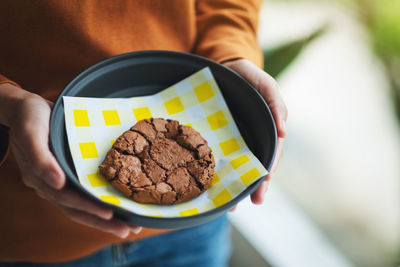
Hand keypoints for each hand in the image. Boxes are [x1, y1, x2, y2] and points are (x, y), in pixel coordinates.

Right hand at [0, 83, 141, 237]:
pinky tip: (117, 205)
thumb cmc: (29, 117)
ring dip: (105, 217)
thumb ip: (40, 158)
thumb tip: (57, 183)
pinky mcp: (68, 173)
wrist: (26, 108)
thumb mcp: (31, 132)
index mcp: (41, 178)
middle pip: (78, 210)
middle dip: (103, 222)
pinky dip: (100, 201)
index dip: (88, 208)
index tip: (110, 214)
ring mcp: (59, 180)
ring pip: (83, 205)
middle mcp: (51, 184)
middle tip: (129, 230)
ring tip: (129, 225)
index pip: (67, 200)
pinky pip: (85, 192)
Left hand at [223, 59, 287, 204]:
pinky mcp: (219, 135)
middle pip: (255, 165)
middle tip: (249, 202)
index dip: (267, 171)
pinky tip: (211, 183)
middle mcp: (252, 136)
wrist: (224, 66)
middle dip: (253, 185)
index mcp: (266, 129)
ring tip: (229, 204)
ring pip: (237, 164)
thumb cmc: (249, 76)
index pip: (270, 154)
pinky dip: (216, 168)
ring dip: (235, 183)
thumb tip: (284, 132)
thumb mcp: (266, 85)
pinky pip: (218, 153)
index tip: (262, 188)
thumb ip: (276, 104)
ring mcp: (235, 138)